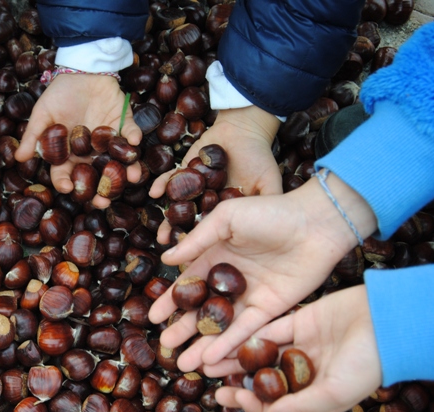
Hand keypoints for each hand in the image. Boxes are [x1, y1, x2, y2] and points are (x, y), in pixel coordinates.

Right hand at [14, 74, 141, 207]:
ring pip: (119, 161)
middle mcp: (91, 152)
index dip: (67, 183)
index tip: (68, 188)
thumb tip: (18, 159)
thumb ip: (33, 136)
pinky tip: (133, 142)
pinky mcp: (124, 125)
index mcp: (70, 153)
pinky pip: (131, 134)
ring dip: (127, 170)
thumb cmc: (59, 94)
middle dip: (101, 190)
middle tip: (104, 201)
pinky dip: (133, 138)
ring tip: (132, 177)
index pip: (67, 174)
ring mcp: (109, 141)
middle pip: (96, 176)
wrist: (81, 70)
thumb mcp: (42, 114)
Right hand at [147, 175, 377, 372]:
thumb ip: (197, 240)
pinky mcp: (272, 309)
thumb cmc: (271, 212)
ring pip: (222, 326)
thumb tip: (166, 259)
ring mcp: (252, 296)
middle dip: (184, 328)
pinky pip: (247, 331)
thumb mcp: (227, 218)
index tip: (153, 317)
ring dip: (203, 344)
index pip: (190, 283)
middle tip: (165, 346)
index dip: (171, 301)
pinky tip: (210, 357)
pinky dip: (228, 344)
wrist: (317, 221)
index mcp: (218, 256)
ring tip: (182, 363)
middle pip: (203, 309)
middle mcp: (232, 280)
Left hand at [149, 106, 281, 243]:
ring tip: (159, 232)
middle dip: (179, 236)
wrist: (245, 129)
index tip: (194, 260)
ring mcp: (192, 187)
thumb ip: (270, 204)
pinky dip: (162, 184)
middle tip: (169, 248)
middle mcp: (205, 203)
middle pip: (189, 223)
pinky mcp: (182, 170)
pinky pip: (169, 179)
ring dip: (167, 217)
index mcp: (224, 211)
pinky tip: (155, 192)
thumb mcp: (269, 184)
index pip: (212, 233)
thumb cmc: (259, 158)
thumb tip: (278, 233)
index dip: (203, 246)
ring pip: (177, 206)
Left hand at [211, 286, 381, 411]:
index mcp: (313, 394)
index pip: (274, 403)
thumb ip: (300, 407)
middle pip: (261, 378)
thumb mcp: (335, 393)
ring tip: (207, 357)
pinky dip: (248, 334)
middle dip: (234, 379)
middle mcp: (303, 372)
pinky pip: (268, 329)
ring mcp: (300, 346)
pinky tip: (225, 336)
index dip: (250, 402)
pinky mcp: (299, 322)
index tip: (227, 396)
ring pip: (259, 353)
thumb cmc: (368, 364)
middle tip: (206, 377)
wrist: (387, 322)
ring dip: (234, 356)